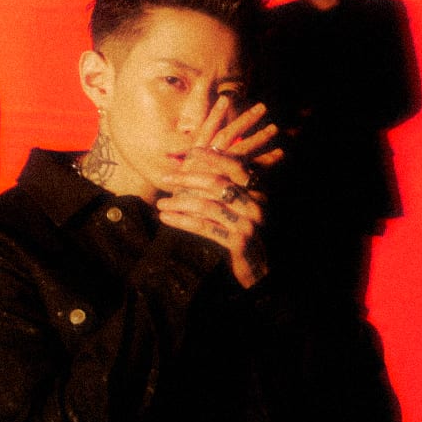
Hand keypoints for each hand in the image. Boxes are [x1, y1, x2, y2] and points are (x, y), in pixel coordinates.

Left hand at [158, 99, 270, 287]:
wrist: (260, 269)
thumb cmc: (244, 235)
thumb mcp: (240, 210)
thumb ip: (226, 192)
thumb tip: (198, 169)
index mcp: (257, 193)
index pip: (236, 167)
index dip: (214, 157)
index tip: (191, 151)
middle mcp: (256, 205)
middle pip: (217, 184)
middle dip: (187, 179)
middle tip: (165, 178)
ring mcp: (248, 223)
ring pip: (207, 206)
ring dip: (179, 203)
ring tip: (161, 204)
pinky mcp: (238, 241)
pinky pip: (204, 227)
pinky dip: (182, 221)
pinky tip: (166, 219)